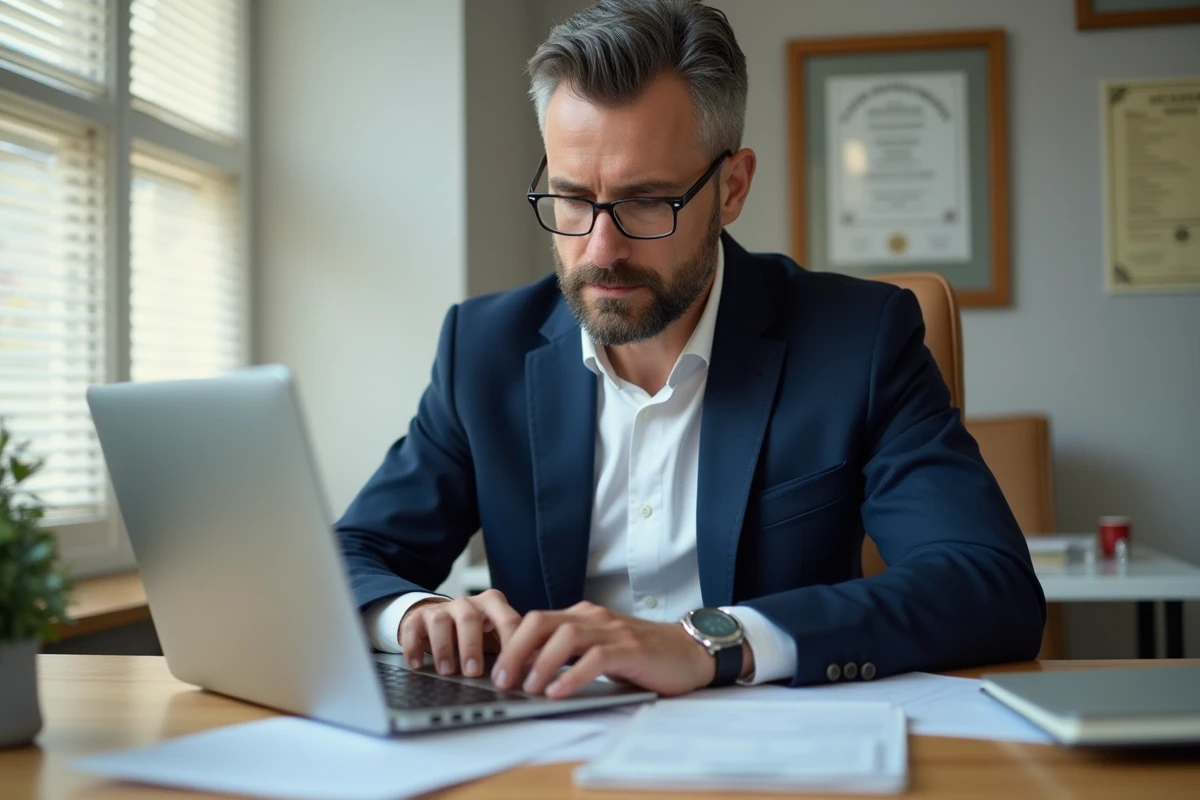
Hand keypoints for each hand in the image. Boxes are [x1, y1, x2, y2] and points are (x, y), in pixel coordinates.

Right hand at [398, 589, 521, 677]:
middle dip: (471, 646)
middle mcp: (467, 603)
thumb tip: (537, 668)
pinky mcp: (418, 617)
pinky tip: (417, 666)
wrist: (439, 618)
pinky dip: (414, 648)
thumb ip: (514, 648)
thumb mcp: (496, 636)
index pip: (507, 619)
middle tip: (474, 672)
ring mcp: (441, 609)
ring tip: (448, 672)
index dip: (511, 644)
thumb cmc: (476, 633)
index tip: (512, 669)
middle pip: (469, 618)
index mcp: (493, 604)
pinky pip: (413, 629)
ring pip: (440, 621)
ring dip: (444, 648)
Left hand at [490, 601, 734, 698]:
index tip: (496, 670)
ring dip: (540, 663)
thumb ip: (571, 653)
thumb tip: (529, 673)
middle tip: (502, 679)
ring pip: (565, 636)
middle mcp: (594, 618)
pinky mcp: (631, 649)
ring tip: (526, 688)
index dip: (511, 643)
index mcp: (583, 616)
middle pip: (541, 622)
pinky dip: (573, 675)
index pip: (535, 621)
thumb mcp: (601, 649)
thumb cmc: (644, 656)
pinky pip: (595, 658)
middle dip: (515, 650)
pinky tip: (558, 692)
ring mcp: (613, 631)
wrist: (691, 652)